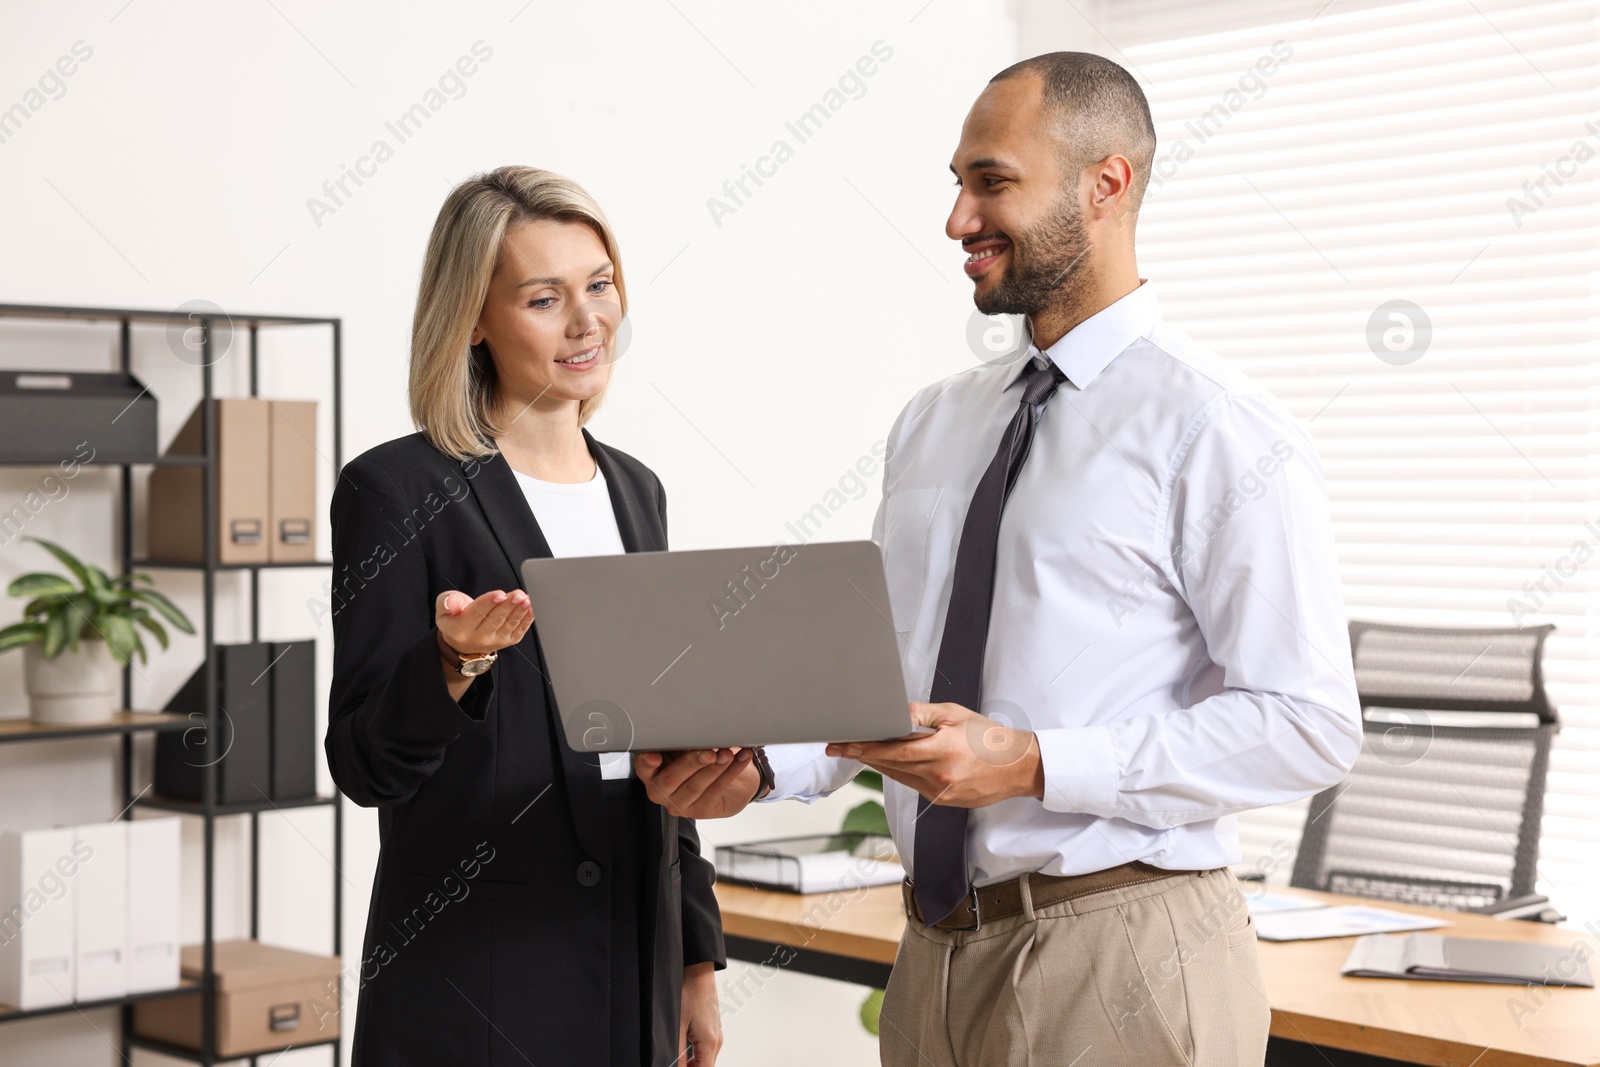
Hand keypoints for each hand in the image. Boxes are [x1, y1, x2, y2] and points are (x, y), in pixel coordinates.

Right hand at [435, 589, 532, 654]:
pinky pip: (518, 631)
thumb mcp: (443, 608)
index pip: (475, 614)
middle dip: (508, 606)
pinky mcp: (506, 642)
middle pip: (495, 620)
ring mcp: (493, 642)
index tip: (500, 594)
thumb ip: (447, 602)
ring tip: (526, 599)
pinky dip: (526, 620)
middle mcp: (477, 639)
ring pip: (508, 625)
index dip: (488, 603)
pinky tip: (532, 609)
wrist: (462, 640)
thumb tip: (451, 603)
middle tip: (518, 594)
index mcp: (459, 629)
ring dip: (519, 611)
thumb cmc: (455, 616)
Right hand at [635, 748, 758, 819]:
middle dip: (691, 763)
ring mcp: (681, 804)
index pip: (644, 768)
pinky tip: (740, 759)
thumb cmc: (700, 758)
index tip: (654, 756)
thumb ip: (681, 740)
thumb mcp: (686, 747)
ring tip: (728, 753)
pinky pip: (716, 790)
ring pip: (695, 786)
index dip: (647, 763)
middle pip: (671, 779)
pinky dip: (730, 772)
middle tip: (709, 752)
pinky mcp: (703, 810)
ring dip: (714, 768)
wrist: (730, 779)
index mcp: (652, 773)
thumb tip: (690, 727)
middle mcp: (662, 792)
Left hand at [680, 961, 721, 1063]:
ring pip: (705, 1059)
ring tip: (675, 1059)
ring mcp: (716, 1034)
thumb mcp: (677, 1026)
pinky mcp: (712, 1028)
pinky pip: (705, 1049)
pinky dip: (694, 1054)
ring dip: (691, 1063)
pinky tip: (681, 1049)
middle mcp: (717, 1040)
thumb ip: (677, 1053)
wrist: (698, 970)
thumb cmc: (689, 991)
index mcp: (710, 1042)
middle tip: (672, 1062)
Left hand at [825, 702, 1043, 807]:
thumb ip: (923, 713)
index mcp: (942, 750)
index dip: (864, 747)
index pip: (892, 750)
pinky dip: (900, 774)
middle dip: (863, 755)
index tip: (843, 745)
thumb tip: (895, 712)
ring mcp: (940, 792)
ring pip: (899, 777)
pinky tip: (891, 763)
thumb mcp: (956, 715)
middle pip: (890, 766)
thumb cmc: (990, 739)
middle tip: (839, 747)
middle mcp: (939, 775)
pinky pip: (913, 786)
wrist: (1018, 767)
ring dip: (878, 765)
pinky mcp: (943, 802)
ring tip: (859, 752)